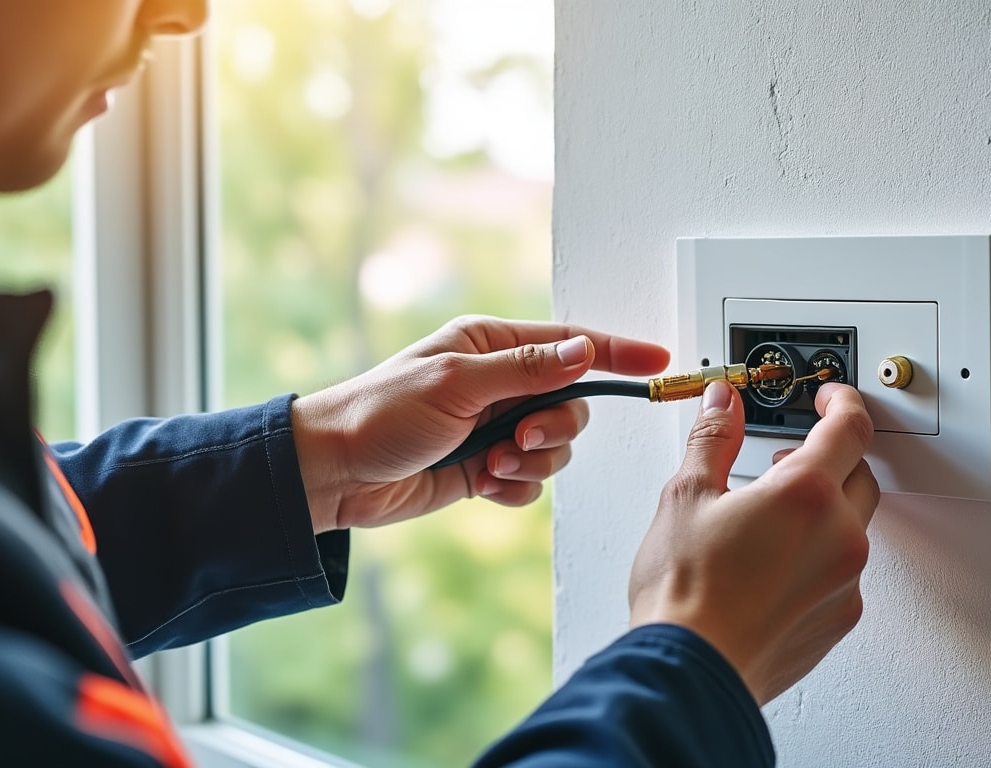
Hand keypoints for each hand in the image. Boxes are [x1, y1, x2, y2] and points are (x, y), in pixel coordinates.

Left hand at [292, 315, 670, 532]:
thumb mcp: (457, 382)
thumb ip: (529, 369)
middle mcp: (499, 383)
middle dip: (555, 429)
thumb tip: (583, 349)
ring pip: (554, 447)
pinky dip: (516, 487)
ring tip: (491, 465)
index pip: (570, 343)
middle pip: (571, 404)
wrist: (333, 475)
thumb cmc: (378, 414)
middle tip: (519, 439)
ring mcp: (494, 426)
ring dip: (532, 462)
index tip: (658, 359)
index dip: (617, 351)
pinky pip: (530, 480)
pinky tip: (485, 485)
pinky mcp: (485, 466)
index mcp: (491, 346)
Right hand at [628, 381, 878, 704]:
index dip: (842, 402)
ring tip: (769, 521)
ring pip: (852, 527)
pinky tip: (772, 566)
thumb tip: (723, 404)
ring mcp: (845, 583)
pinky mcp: (839, 619)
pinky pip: (843, 572)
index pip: (850, 428)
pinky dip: (820, 557)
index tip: (830, 397)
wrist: (691, 672)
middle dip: (831, 459)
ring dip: (824, 511)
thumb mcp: (686, 496)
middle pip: (860, 475)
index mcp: (806, 494)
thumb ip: (714, 439)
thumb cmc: (684, 594)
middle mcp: (839, 537)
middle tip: (787, 462)